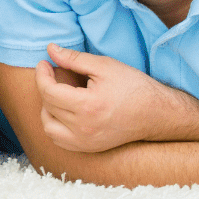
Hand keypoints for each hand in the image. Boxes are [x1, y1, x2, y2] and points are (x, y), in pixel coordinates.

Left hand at [34, 43, 171, 151]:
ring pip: (48, 126)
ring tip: (58, 93)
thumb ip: (74, 58)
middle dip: (46, 86)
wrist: (157, 113)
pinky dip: (54, 125)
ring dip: (47, 107)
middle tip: (55, 73)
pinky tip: (63, 111)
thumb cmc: (134, 86)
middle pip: (48, 105)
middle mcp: (83, 128)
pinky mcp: (89, 148)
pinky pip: (59, 140)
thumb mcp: (105, 66)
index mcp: (87, 106)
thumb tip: (50, 50)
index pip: (48, 91)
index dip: (41, 74)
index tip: (44, 63)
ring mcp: (85, 142)